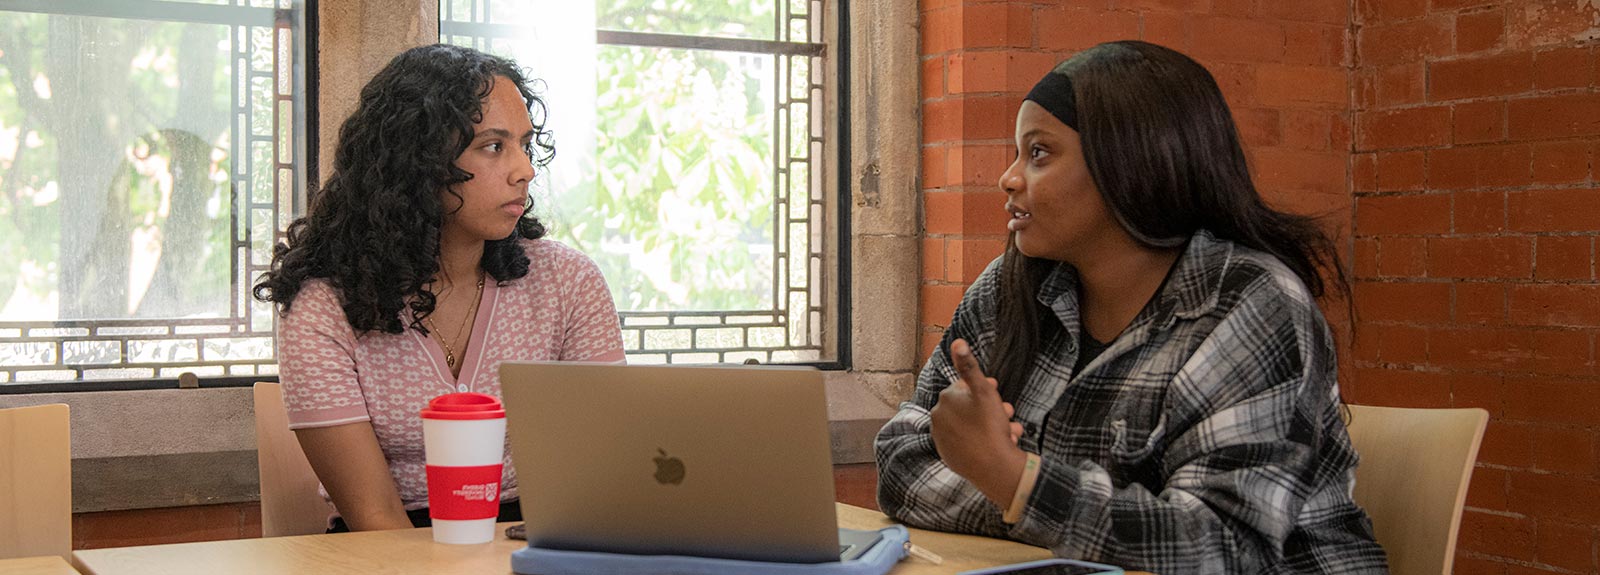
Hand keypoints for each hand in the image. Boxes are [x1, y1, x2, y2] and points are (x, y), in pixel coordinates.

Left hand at [929, 339, 1027, 507]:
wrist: (994, 469)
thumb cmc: (990, 427)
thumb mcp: (984, 391)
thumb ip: (969, 366)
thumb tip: (956, 342)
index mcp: (944, 401)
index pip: (965, 388)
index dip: (985, 389)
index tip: (997, 392)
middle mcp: (938, 419)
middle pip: (969, 408)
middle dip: (990, 409)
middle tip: (1007, 413)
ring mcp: (942, 440)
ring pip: (971, 426)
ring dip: (991, 426)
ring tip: (1009, 432)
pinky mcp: (949, 456)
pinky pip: (968, 443)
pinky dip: (982, 441)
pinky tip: (999, 444)